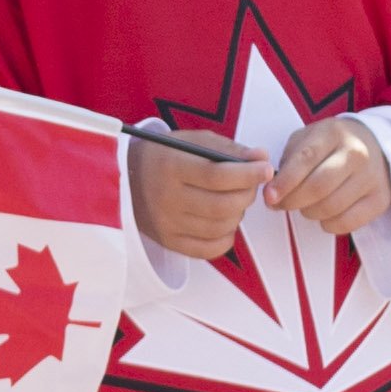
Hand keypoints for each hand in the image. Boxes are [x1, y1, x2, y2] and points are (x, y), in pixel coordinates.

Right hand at [126, 136, 266, 261]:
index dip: (248, 174)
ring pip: (220, 228)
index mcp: (171, 167)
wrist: (125, 178)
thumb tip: (262, 159)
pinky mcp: (169, 242)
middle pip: (222, 205)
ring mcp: (167, 224)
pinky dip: (226, 237)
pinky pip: (209, 249)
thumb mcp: (193, 142)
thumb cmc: (166, 157)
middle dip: (247, 194)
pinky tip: (225, 221)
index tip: (265, 168)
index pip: (218, 176)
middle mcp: (167, 199)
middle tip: (250, 184)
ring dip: (238, 214)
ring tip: (234, 200)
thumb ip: (229, 149)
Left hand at [265, 116, 390, 235]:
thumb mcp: (309, 138)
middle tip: (281, 204)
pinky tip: (325, 214)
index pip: (305, 159)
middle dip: (292, 201)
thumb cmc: (333, 145)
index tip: (270, 196)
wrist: (375, 146)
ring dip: (309, 212)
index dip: (285, 181)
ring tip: (305, 205)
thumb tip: (274, 188)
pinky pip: (347, 223)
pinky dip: (328, 224)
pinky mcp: (380, 199)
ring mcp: (371, 177)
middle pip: (318, 187)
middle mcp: (356, 153)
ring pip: (330, 208)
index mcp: (334, 133)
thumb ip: (289, 159)